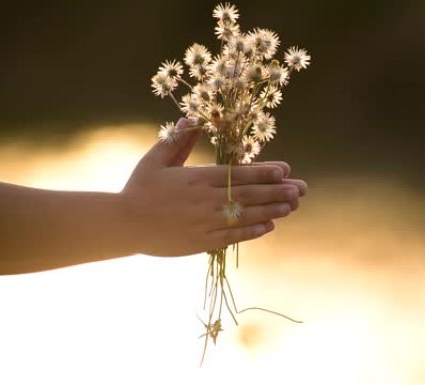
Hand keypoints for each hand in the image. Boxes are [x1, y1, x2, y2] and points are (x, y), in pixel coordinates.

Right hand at [120, 118, 306, 255]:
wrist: (123, 224)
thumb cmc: (139, 188)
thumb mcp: (156, 159)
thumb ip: (178, 140)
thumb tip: (194, 120)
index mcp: (197, 178)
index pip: (238, 174)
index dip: (264, 172)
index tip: (285, 170)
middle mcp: (206, 201)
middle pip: (249, 195)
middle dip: (278, 192)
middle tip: (300, 189)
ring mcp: (205, 223)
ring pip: (246, 216)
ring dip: (271, 211)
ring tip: (292, 207)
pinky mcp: (201, 242)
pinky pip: (232, 237)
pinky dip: (252, 232)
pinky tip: (268, 227)